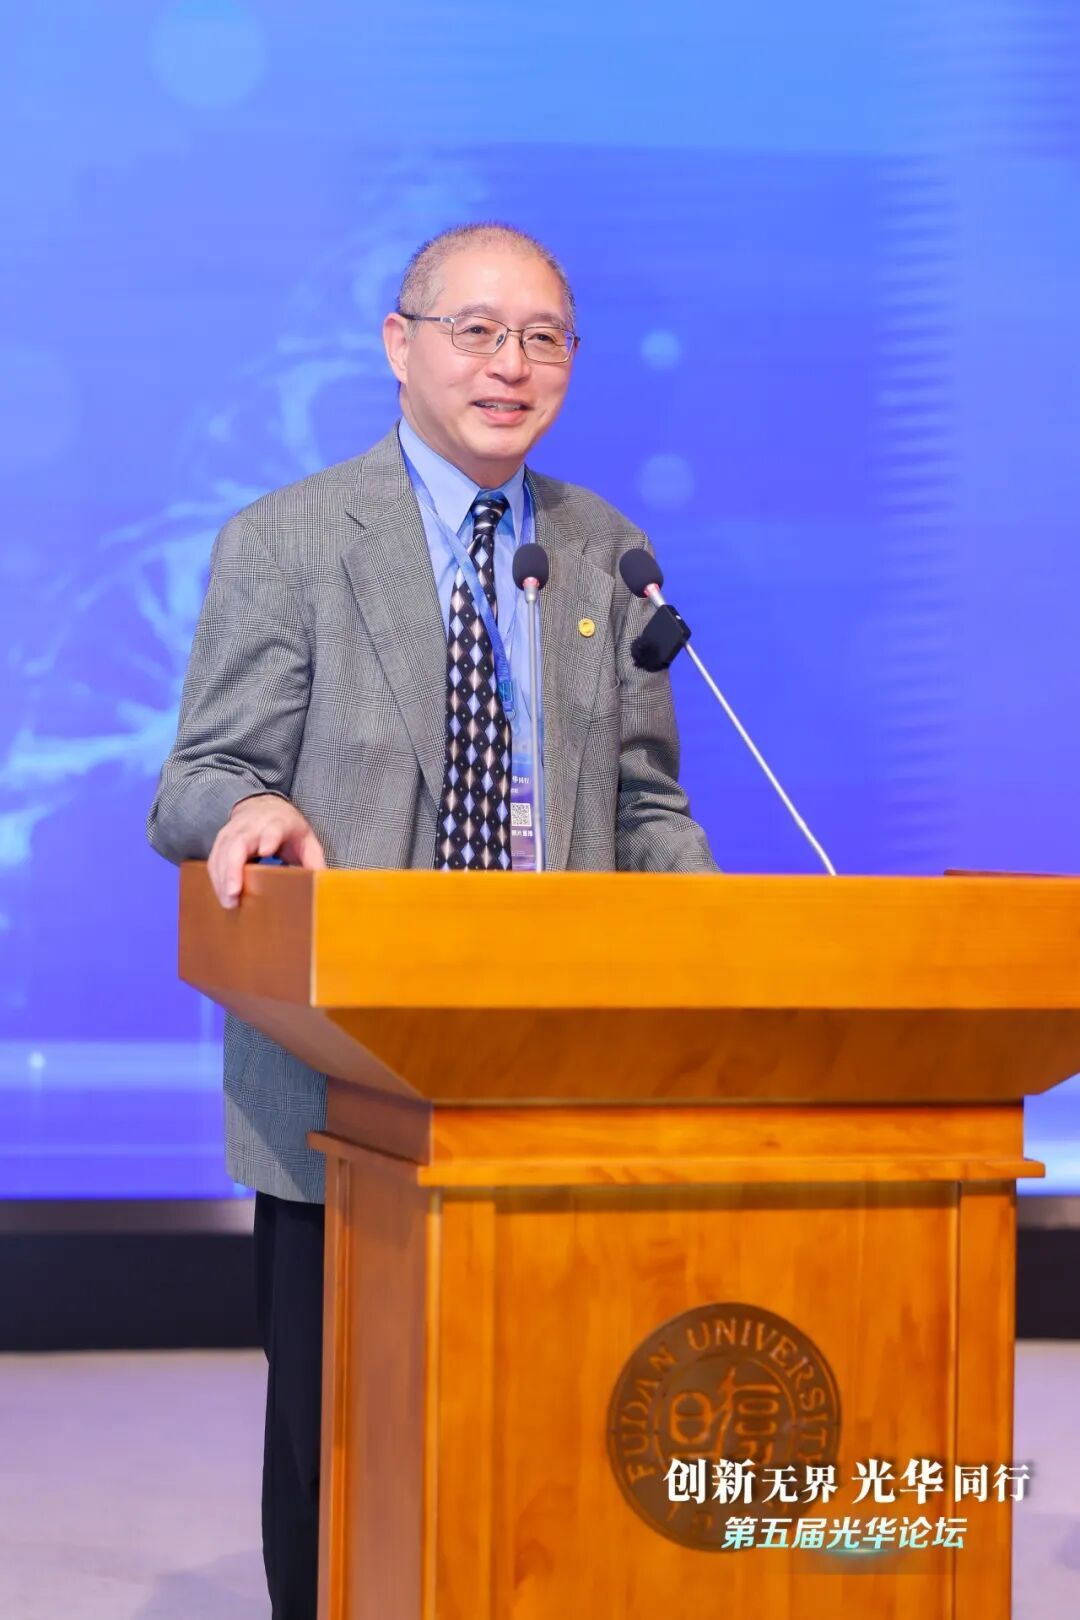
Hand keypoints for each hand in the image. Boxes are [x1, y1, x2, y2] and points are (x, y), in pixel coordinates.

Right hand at [207, 794, 326, 908]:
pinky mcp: (222, 840)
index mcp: (278, 822)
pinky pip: (214, 858)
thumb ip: (314, 860)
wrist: (264, 806)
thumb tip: (324, 885)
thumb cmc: (287, 827)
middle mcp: (252, 825)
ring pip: (222, 852)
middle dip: (234, 868)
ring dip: (222, 878)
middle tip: (234, 893)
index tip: (266, 850)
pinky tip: (221, 894)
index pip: (272, 828)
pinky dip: (216, 877)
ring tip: (228, 902)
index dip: (269, 837)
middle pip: (238, 843)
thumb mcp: (306, 839)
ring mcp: (234, 831)